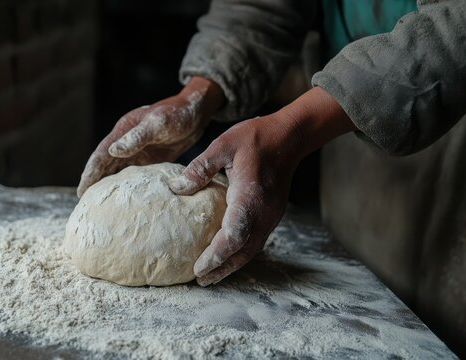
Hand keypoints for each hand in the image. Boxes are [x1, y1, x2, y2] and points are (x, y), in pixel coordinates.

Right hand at [77, 77, 224, 196]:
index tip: (82, 191)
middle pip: (105, 167)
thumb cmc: (177, 113)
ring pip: (118, 173)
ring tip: (102, 209)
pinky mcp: (150, 160)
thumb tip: (113, 151)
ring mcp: (137, 152)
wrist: (196, 111)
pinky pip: (135, 177)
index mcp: (122, 132)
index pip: (101, 156)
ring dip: (109, 188)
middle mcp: (126, 143)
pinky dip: (128, 189)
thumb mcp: (157, 123)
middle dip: (94, 185)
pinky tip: (127, 203)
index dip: (90, 174)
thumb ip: (137, 137)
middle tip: (85, 206)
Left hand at [169, 87, 355, 285]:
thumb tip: (176, 189)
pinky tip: (227, 256)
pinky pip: (256, 241)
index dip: (216, 255)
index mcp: (250, 197)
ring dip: (231, 265)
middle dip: (222, 269)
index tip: (198, 268)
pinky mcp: (272, 215)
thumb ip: (199, 169)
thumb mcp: (222, 145)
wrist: (289, 136)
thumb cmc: (255, 138)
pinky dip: (240, 253)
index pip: (234, 236)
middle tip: (199, 280)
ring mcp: (271, 216)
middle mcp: (264, 213)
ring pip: (251, 249)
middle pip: (243, 251)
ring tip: (210, 276)